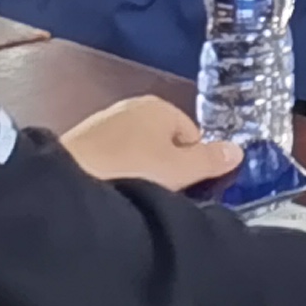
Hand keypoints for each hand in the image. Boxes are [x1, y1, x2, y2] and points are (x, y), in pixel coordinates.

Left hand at [59, 93, 239, 189]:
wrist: (69, 183)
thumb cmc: (132, 171)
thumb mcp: (181, 171)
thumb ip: (211, 160)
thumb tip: (236, 149)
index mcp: (158, 106)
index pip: (191, 135)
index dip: (194, 165)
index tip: (187, 190)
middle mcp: (130, 107)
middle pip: (162, 142)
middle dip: (165, 168)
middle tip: (164, 196)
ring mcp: (102, 124)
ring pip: (134, 152)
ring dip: (138, 173)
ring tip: (135, 199)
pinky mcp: (79, 144)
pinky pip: (110, 160)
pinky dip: (114, 175)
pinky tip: (112, 195)